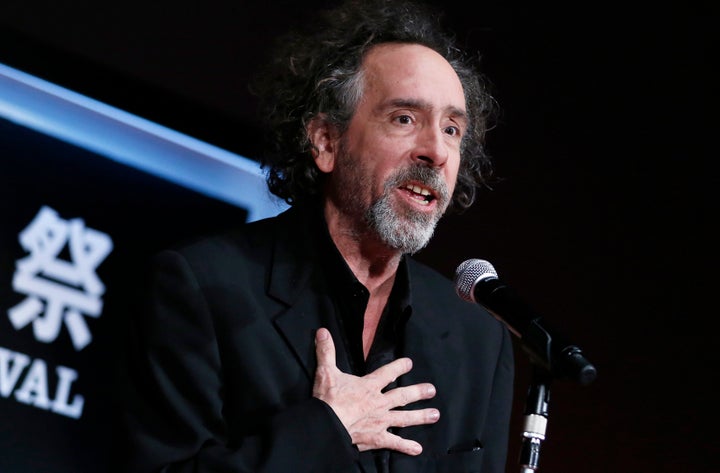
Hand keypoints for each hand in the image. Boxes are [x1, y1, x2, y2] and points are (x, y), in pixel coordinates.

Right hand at [312, 327, 438, 454]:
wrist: (327, 426)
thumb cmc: (328, 400)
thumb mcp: (326, 372)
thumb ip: (326, 352)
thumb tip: (322, 332)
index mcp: (369, 386)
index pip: (388, 373)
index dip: (400, 367)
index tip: (409, 363)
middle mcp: (379, 403)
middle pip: (403, 396)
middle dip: (418, 392)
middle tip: (432, 390)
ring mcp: (380, 421)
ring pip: (405, 418)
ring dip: (421, 416)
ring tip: (435, 414)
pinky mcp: (377, 438)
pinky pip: (394, 443)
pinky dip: (406, 446)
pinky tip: (418, 448)